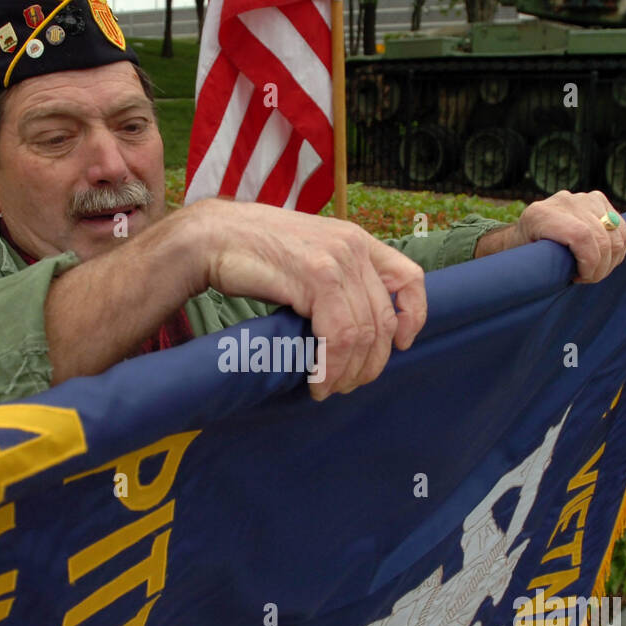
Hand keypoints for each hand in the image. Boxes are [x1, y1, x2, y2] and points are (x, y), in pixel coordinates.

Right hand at [188, 198, 427, 400]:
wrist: (211, 237)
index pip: (410, 277)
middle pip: (383, 319)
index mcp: (356, 239)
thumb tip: (354, 333)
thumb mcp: (308, 260)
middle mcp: (353, 246)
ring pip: (363, 333)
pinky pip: (339, 335)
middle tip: (347, 385)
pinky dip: (331, 367)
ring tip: (328, 389)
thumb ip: (336, 283)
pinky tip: (318, 381)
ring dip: (347, 372)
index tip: (400, 345)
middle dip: (370, 362)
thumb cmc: (251, 254)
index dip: (414, 316)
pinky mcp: (317, 276)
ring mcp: (337, 259)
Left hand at [482, 190, 625, 283]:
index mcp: (540, 215)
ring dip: (611, 261)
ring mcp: (583, 198)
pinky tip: (603, 260)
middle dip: (600, 267)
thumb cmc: (527, 254)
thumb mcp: (527, 263)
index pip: (581, 235)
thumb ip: (544, 266)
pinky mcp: (598, 200)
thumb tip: (570, 273)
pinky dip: (617, 250)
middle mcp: (564, 201)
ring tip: (594, 271)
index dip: (590, 262)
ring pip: (616, 235)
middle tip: (588, 278)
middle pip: (602, 237)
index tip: (580, 277)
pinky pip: (621, 228)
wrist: (528, 231)